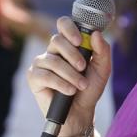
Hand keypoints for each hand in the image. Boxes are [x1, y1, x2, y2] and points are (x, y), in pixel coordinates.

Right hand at [28, 17, 111, 134]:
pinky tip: (69, 91)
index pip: (63, 24)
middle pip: (56, 40)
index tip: (80, 41)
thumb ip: (102, 50)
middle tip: (83, 67)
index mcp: (68, 44)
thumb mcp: (102, 69)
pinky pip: (45, 75)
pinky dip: (60, 84)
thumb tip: (96, 34)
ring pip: (52, 60)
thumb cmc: (89, 89)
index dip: (70, 28)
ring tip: (80, 85)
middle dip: (72, 54)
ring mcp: (41, 63)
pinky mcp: (34, 77)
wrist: (80, 112)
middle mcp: (52, 51)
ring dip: (70, 74)